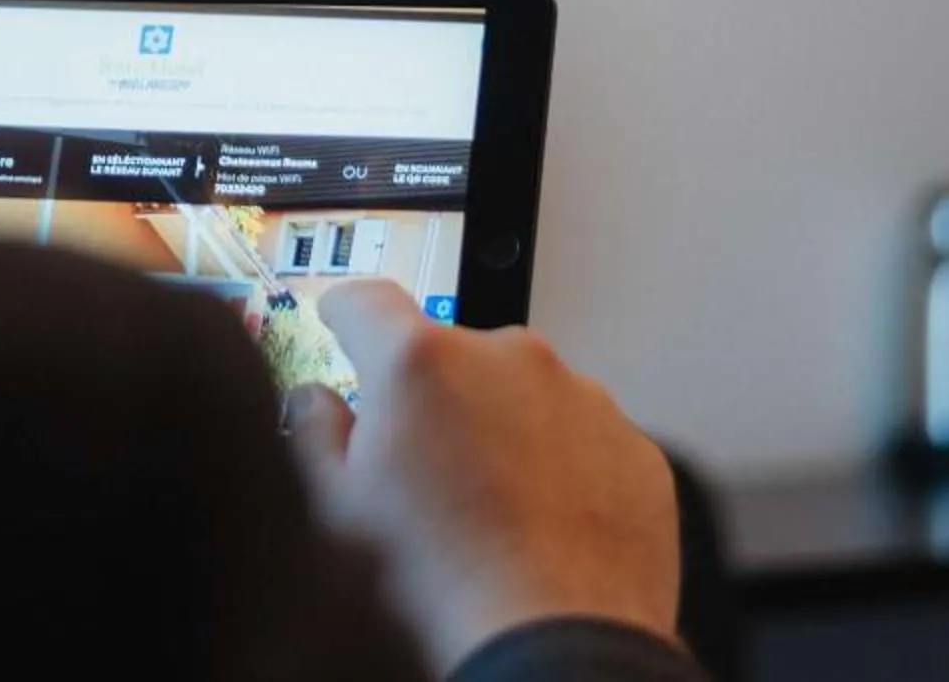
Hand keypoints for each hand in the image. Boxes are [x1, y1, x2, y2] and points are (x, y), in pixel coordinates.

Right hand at [287, 282, 679, 672]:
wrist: (553, 648)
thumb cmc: (441, 589)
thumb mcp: (334, 510)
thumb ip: (316, 432)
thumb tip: (318, 404)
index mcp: (420, 363)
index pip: (367, 301)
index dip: (346, 313)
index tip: (345, 321)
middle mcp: (508, 360)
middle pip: (451, 354)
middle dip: (433, 398)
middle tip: (420, 473)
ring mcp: (581, 400)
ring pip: (521, 396)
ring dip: (499, 433)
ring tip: (486, 515)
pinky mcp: (633, 449)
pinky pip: (581, 440)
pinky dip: (558, 470)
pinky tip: (536, 530)